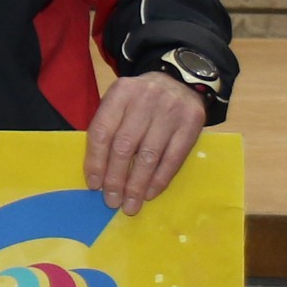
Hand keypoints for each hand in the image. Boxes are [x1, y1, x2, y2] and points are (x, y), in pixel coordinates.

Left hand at [85, 71, 207, 215]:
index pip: (102, 131)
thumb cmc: (141, 101)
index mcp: (120, 92)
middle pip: (124, 145)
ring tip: (130, 205)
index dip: (96, 161)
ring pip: (149, 155)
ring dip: (137, 185)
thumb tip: (98, 173)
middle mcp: (145, 98)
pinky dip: (160, 179)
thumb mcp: (120, 103)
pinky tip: (150, 194)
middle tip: (112, 201)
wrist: (180, 80)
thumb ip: (108, 129)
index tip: (94, 185)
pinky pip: (173, 158)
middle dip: (116, 179)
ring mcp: (170, 110)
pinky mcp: (192, 122)